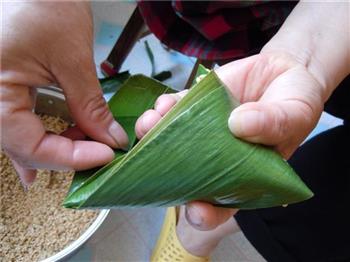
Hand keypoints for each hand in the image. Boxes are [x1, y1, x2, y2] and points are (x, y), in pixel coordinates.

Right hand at [0, 2, 127, 186]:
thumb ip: (89, 106)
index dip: (71, 158)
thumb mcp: (71, 59)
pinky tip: (57, 147)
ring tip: (86, 153)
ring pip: (23, 138)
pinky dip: (43, 135)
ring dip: (57, 148)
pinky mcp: (7, 87)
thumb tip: (112, 139)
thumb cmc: (43, 3)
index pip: (30, 146)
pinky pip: (22, 121)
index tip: (107, 154)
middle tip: (100, 153)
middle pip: (25, 147)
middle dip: (66, 155)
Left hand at [134, 51, 325, 229]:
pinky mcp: (197, 105)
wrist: (285, 70)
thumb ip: (273, 123)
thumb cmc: (295, 102)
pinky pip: (175, 108)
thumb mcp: (295, 113)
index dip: (208, 212)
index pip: (223, 203)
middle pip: (188, 175)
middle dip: (166, 173)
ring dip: (155, 137)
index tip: (197, 210)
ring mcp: (204, 131)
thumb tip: (238, 124)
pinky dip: (165, 108)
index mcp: (245, 173)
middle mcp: (218, 157)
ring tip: (150, 126)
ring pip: (173, 141)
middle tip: (153, 165)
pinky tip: (163, 105)